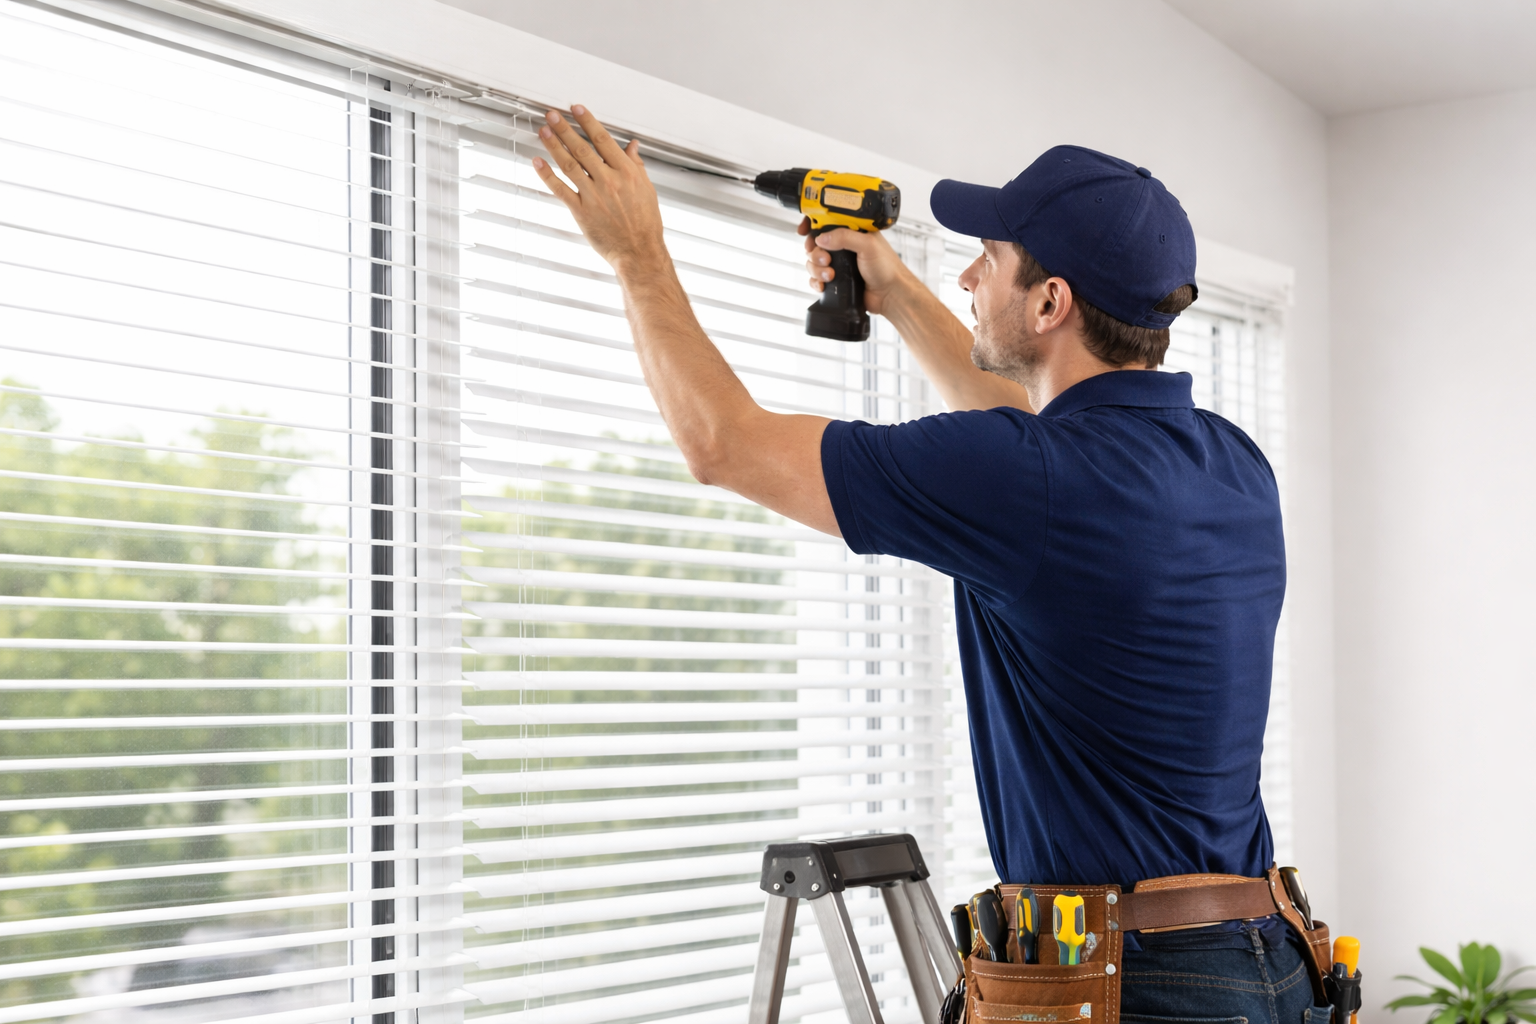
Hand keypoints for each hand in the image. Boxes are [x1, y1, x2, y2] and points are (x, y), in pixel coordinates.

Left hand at [532, 105, 665, 272]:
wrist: (639, 252)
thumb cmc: (645, 224)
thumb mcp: (647, 189)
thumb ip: (636, 165)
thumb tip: (631, 147)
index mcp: (626, 173)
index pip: (603, 139)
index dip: (587, 122)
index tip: (576, 109)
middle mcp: (609, 181)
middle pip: (582, 148)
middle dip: (564, 129)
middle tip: (552, 115)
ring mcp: (593, 196)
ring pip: (569, 165)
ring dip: (553, 145)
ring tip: (543, 131)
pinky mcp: (581, 212)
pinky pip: (560, 189)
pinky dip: (547, 175)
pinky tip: (538, 162)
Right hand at [800, 218, 915, 316]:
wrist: (890, 295)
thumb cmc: (887, 268)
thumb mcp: (868, 245)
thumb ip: (845, 237)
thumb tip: (822, 238)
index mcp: (852, 231)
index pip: (827, 221)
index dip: (813, 224)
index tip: (804, 230)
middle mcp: (844, 246)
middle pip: (816, 244)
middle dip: (815, 253)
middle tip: (825, 259)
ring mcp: (839, 264)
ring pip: (814, 262)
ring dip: (817, 269)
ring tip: (830, 275)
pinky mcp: (836, 280)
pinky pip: (816, 278)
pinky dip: (816, 282)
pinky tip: (824, 285)